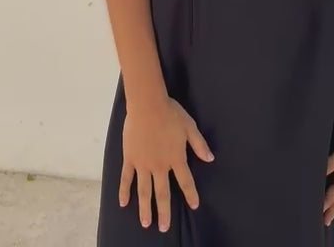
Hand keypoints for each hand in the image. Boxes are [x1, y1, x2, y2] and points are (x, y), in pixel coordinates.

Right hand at [119, 96, 214, 232]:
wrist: (147, 104)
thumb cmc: (171, 113)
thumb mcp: (190, 127)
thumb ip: (199, 144)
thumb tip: (210, 159)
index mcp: (176, 158)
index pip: (185, 181)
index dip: (190, 194)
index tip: (194, 205)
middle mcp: (159, 165)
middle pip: (162, 193)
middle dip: (164, 212)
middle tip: (163, 228)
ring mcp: (143, 164)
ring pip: (144, 191)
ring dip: (145, 208)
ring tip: (145, 223)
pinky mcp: (130, 158)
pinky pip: (126, 178)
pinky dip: (124, 191)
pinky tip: (123, 203)